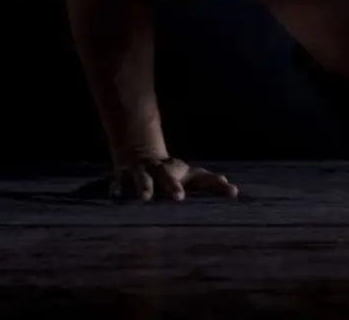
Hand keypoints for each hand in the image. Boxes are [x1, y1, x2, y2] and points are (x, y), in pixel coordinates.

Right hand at [102, 157, 238, 201]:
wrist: (140, 149)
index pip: (203, 178)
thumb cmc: (169, 170)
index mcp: (182, 172)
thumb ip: (207, 181)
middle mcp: (163, 170)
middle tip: (179, 198)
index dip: (217, 185)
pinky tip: (116, 195)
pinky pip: (119, 180)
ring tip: (146, 198)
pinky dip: (117, 187)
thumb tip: (229, 185)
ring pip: (144, 178)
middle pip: (169, 177)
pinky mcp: (124, 173)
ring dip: (145, 187)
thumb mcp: (188, 174)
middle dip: (172, 186)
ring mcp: (143, 170)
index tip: (233, 191)